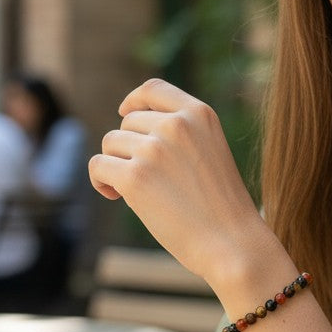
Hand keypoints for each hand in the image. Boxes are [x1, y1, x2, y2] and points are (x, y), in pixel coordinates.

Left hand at [88, 79, 269, 280]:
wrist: (233, 243)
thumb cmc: (222, 205)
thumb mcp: (211, 152)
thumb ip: (180, 133)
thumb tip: (128, 127)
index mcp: (200, 114)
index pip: (153, 89)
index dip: (133, 100)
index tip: (124, 112)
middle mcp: (176, 125)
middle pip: (128, 122)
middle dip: (129, 148)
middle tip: (146, 178)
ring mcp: (154, 149)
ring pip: (111, 143)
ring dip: (116, 165)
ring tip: (135, 191)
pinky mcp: (135, 177)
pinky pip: (99, 166)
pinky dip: (100, 181)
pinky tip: (115, 196)